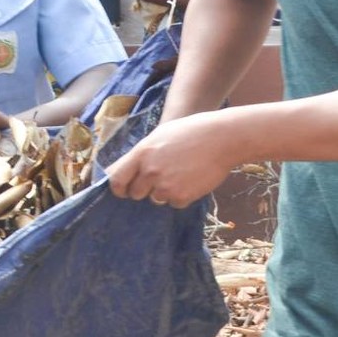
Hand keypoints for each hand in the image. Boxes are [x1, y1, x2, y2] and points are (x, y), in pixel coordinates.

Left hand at [107, 113, 239, 206]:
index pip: (117, 180)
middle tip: (159, 179)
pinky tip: (190, 180)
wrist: (222, 138)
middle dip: (144, 189)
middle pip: (135, 193)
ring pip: (155, 199)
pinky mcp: (182, 197)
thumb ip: (139, 155)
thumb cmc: (191, 132)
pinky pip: (174, 204)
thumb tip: (114, 171)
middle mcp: (150, 171)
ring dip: (164, 192)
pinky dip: (180, 196)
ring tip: (179, 174)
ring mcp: (165, 186)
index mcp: (142, 153)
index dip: (119, 188)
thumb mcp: (159, 136)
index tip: (123, 190)